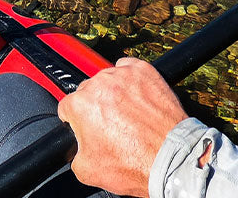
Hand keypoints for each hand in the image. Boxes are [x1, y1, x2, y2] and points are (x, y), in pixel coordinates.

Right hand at [57, 57, 187, 197]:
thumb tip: (79, 144)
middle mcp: (100, 85)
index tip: (86, 127)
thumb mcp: (86, 170)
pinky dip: (130, 79)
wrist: (170, 158)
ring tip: (127, 114)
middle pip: (87, 91)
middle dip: (95, 107)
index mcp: (80, 105)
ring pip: (108, 79)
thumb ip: (74, 152)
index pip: (66, 107)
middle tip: (110, 126)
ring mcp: (123, 76)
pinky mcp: (144, 71)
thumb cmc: (135, 164)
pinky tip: (136, 96)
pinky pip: (128, 67)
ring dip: (112, 93)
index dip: (75, 120)